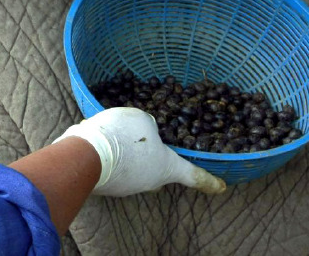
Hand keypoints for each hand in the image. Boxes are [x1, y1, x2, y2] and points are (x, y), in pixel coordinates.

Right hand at [55, 107, 225, 196]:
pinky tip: (104, 138)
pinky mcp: (107, 183)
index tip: (221, 187)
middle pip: (159, 170)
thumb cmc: (123, 136)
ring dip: (130, 151)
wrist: (86, 153)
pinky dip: (113, 152)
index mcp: (166, 167)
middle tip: (151, 141)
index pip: (193, 175)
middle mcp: (149, 182)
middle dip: (157, 158)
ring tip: (118, 131)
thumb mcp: (143, 120)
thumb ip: (150, 125)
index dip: (208, 181)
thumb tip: (146, 130)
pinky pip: (115, 164)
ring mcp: (127, 186)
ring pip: (134, 166)